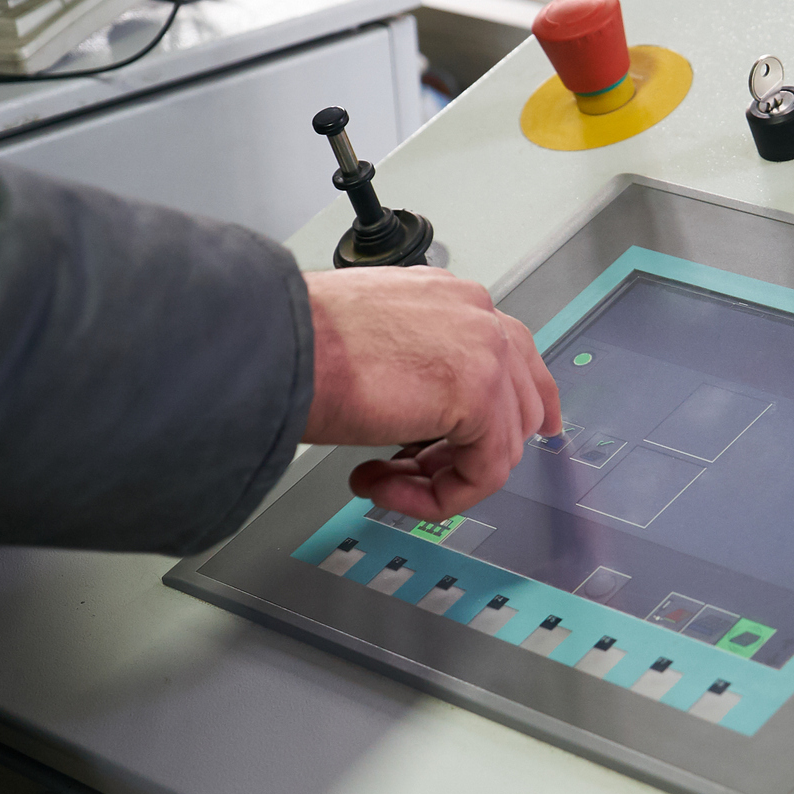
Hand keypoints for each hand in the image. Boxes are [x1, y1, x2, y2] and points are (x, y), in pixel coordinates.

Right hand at [303, 267, 560, 522]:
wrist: (276, 343)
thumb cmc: (299, 341)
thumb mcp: (370, 345)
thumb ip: (412, 368)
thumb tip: (418, 409)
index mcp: (451, 297)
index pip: (510, 353)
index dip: (514, 406)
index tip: (511, 439)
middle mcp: (476, 314)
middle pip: (518, 403)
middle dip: (467, 453)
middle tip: (408, 474)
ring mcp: (486, 350)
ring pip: (502, 444)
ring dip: (440, 477)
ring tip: (380, 479)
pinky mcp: (482, 394)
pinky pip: (483, 473)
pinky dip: (437, 497)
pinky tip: (381, 484)